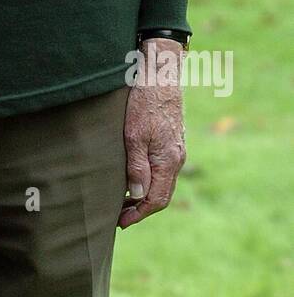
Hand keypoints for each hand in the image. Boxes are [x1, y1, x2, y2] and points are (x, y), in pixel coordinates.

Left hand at [118, 38, 186, 228]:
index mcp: (169, 160)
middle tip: (119, 216)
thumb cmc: (145, 102)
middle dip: (141, 209)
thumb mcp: (134, 135)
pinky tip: (134, 177)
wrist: (161, 74)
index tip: (121, 222)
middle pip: (162, 194)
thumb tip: (138, 196)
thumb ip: (137, 166)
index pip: (157, 199)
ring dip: (144, 195)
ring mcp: (176, 149)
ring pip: (163, 182)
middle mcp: (177, 158)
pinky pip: (163, 169)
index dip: (139, 214)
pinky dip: (149, 179)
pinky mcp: (172, 140)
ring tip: (123, 201)